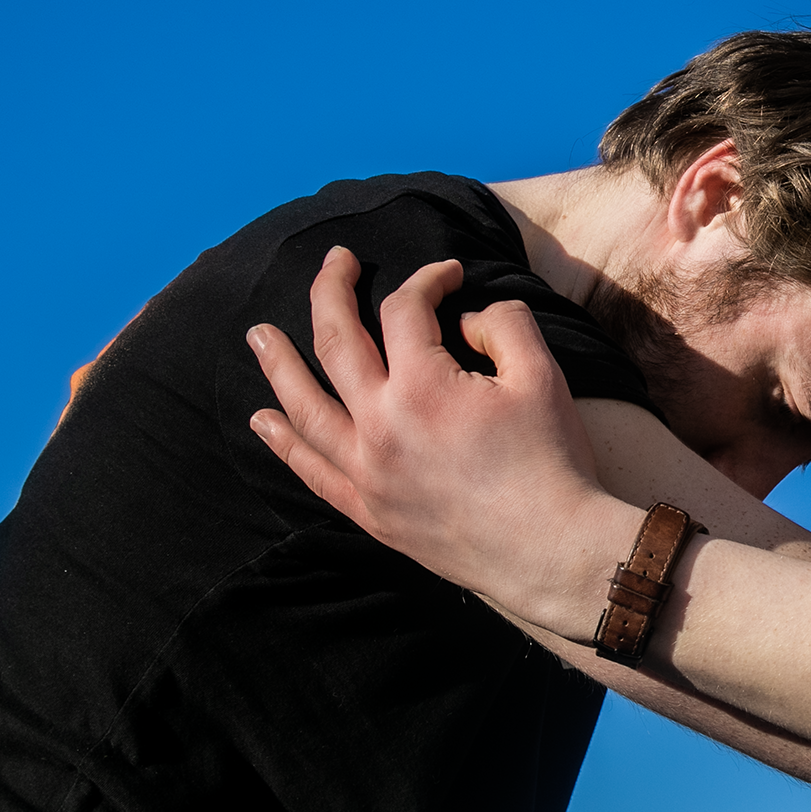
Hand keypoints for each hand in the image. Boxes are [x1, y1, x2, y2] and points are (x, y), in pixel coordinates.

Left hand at [246, 246, 622, 636]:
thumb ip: (504, 325)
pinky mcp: (369, 511)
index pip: (405, 310)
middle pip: (336, 341)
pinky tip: (263, 421)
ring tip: (257, 334)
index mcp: (423, 386)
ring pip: (304, 406)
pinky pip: (312, 471)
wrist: (549, 550)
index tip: (449, 275)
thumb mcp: (544, 376)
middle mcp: (380, 425)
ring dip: (277, 364)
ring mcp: (367, 472)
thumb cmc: (552, 462)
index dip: (427, 280)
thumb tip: (466, 319)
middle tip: (334, 261)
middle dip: (331, 290)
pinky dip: (283, 443)